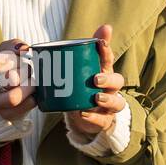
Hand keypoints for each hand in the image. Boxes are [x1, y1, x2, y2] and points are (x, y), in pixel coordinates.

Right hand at [0, 39, 36, 120]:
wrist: (15, 86)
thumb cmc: (13, 65)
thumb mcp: (12, 49)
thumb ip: (16, 45)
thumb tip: (22, 49)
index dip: (7, 62)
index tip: (17, 59)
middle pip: (5, 81)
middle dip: (22, 75)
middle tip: (29, 72)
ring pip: (12, 98)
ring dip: (27, 89)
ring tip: (32, 84)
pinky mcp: (5, 115)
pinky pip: (20, 111)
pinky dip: (30, 102)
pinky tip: (32, 96)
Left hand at [63, 24, 125, 139]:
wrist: (82, 117)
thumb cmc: (80, 90)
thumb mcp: (74, 74)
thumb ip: (65, 60)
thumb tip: (47, 46)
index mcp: (103, 73)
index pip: (108, 60)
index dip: (106, 51)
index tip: (101, 43)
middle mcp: (110, 89)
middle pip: (117, 81)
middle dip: (108, 79)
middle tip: (95, 79)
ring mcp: (108, 106)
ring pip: (117, 102)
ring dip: (107, 99)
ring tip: (96, 98)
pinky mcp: (103, 121)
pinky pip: (102, 121)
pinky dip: (94, 117)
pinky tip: (83, 114)